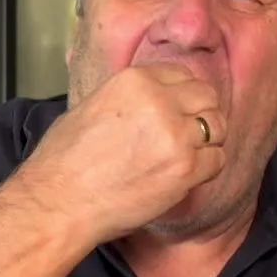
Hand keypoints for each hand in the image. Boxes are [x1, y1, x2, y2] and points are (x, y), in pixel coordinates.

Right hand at [8, 63, 228, 244]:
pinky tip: (183, 176)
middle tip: (185, 136)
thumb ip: (127, 98)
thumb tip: (146, 101)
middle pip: (206, 97)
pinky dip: (206, 169)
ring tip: (184, 157)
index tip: (178, 111)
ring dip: (206, 142)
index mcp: (134, 80)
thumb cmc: (63, 161)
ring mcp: (175, 135)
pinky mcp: (185, 169)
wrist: (59, 201)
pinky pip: (217, 160)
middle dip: (199, 114)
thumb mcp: (90, 106)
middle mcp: (159, 101)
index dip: (182, 94)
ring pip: (217, 127)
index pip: (182, 74)